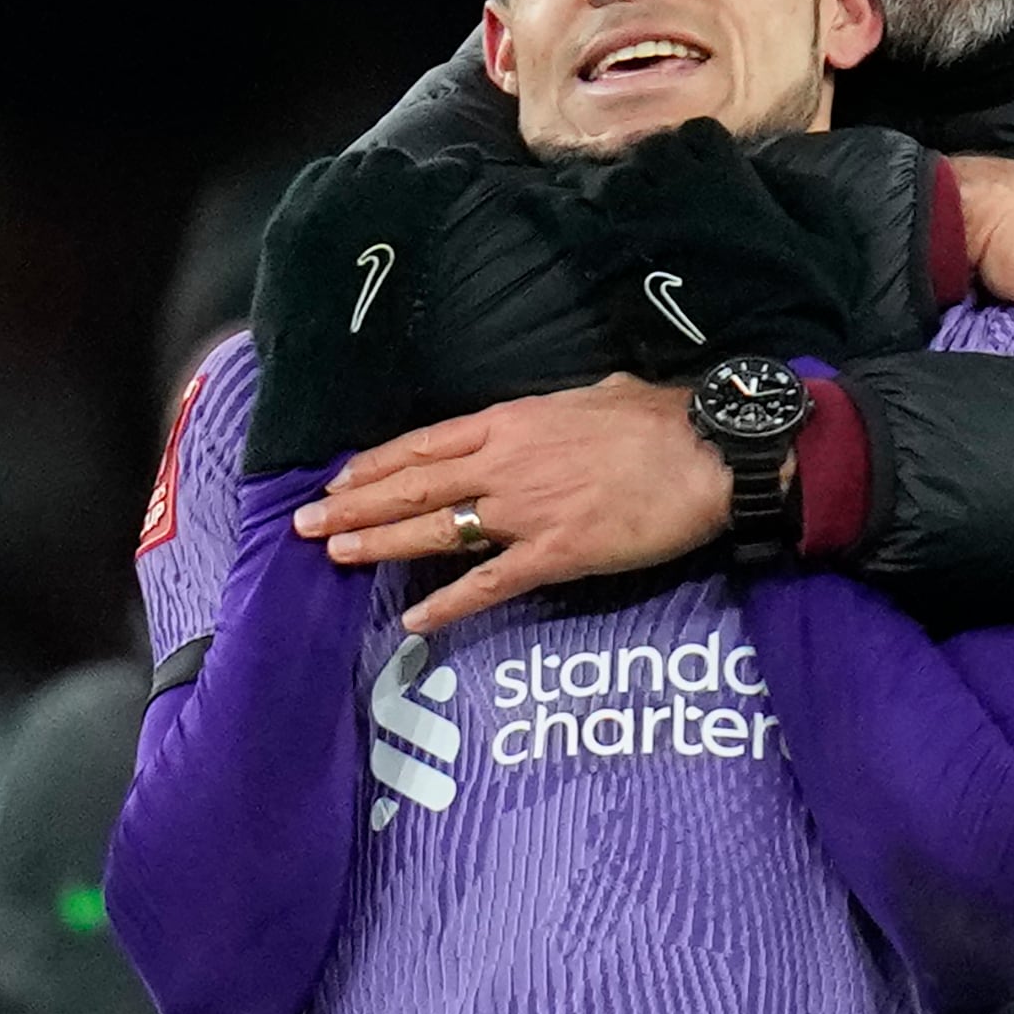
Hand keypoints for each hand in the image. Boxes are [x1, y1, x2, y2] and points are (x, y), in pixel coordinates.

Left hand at [294, 372, 733, 630]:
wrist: (708, 454)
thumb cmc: (662, 419)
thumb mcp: (600, 395)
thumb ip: (566, 408)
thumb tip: (568, 408)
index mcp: (512, 422)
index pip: (424, 445)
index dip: (375, 464)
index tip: (337, 479)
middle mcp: (504, 465)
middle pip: (412, 486)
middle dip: (353, 506)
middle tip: (305, 525)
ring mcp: (525, 512)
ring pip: (436, 531)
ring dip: (380, 544)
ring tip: (335, 556)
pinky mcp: (555, 555)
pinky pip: (490, 584)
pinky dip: (449, 603)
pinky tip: (415, 619)